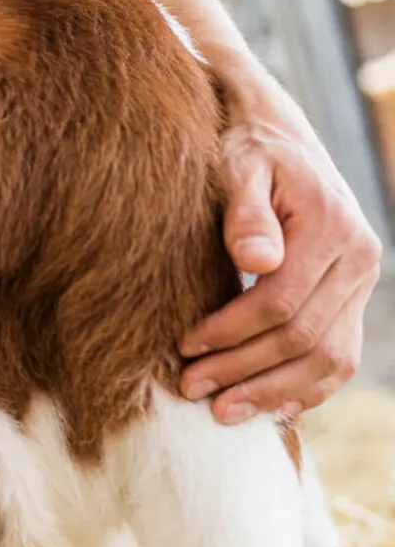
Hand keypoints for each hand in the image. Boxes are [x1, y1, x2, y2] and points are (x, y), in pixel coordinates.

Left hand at [180, 71, 382, 423]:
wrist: (275, 134)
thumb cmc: (243, 149)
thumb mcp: (237, 166)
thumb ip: (244, 212)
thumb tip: (256, 259)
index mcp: (331, 229)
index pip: (281, 302)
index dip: (231, 331)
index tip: (184, 345)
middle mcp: (358, 260)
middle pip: (305, 338)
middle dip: (245, 370)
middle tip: (191, 388)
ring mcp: (361, 282)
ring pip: (329, 358)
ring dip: (275, 391)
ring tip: (222, 412)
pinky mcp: (352, 297)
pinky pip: (340, 355)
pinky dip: (306, 387)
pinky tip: (267, 407)